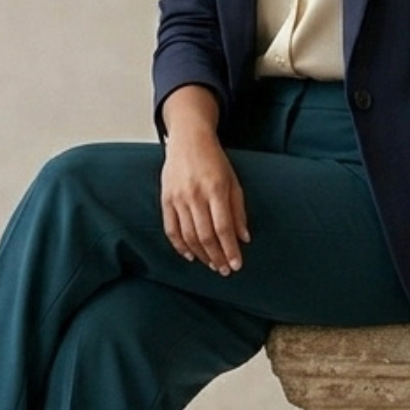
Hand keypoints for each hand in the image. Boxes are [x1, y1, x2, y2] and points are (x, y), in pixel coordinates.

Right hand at [160, 127, 249, 275]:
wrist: (188, 139)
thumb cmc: (214, 160)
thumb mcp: (233, 181)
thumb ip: (238, 210)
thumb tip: (243, 238)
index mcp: (215, 189)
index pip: (223, 227)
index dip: (230, 249)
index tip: (236, 264)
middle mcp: (195, 195)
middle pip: (205, 235)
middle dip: (217, 257)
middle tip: (224, 270)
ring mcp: (178, 198)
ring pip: (188, 235)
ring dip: (201, 254)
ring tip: (212, 264)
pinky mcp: (166, 199)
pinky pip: (171, 229)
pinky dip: (179, 246)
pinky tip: (190, 256)